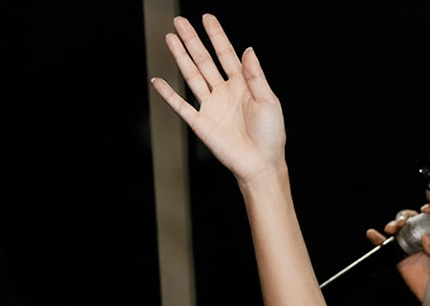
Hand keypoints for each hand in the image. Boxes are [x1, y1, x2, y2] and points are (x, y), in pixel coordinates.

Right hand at [151, 15, 285, 183]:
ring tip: (170, 39)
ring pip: (192, 76)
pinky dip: (168, 94)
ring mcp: (211, 106)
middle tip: (180, 22)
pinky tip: (158, 81)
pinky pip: (181, 106)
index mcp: (243, 84)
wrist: (261, 164)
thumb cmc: (271, 135)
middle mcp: (225, 92)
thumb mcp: (268, 101)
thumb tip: (248, 50)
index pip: (226, 54)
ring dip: (181, 57)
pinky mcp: (201, 123)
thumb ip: (256, 76)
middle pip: (204, 60)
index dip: (217, 36)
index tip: (207, 18)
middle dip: (192, 40)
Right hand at [366, 206, 429, 301]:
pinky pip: (388, 247)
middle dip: (406, 217)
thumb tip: (425, 237)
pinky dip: (378, 240)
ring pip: (400, 230)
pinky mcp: (400, 257)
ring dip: (394, 225)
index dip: (428, 209)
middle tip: (402, 222)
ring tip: (391, 228)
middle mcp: (424, 238)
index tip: (425, 210)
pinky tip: (372, 234)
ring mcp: (411, 247)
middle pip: (413, 220)